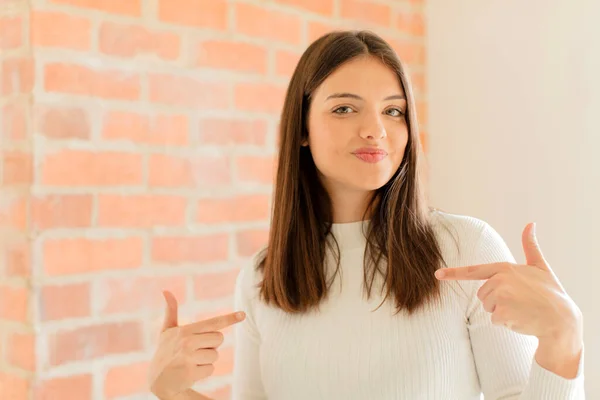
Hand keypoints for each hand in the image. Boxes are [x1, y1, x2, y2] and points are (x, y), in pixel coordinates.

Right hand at [148, 290, 245, 399]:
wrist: (157, 379)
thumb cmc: (165, 352)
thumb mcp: (166, 331)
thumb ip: (170, 311)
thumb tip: (165, 290)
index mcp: (185, 330)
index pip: (213, 323)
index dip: (229, 318)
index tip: (243, 314)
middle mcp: (187, 342)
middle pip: (219, 339)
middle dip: (211, 344)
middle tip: (195, 350)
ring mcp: (188, 357)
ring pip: (215, 355)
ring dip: (206, 360)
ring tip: (191, 361)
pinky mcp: (190, 372)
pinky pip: (210, 369)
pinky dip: (203, 372)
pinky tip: (190, 372)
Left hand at [434, 223, 581, 341]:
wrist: (561, 319)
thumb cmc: (551, 293)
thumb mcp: (540, 266)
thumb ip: (530, 246)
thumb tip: (530, 223)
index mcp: (505, 268)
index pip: (474, 271)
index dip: (454, 273)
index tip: (437, 274)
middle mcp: (500, 280)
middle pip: (483, 295)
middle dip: (497, 301)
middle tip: (520, 302)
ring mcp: (500, 296)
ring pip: (488, 308)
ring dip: (502, 312)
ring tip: (521, 309)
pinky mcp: (502, 313)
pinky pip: (494, 321)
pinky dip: (507, 323)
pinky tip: (521, 319)